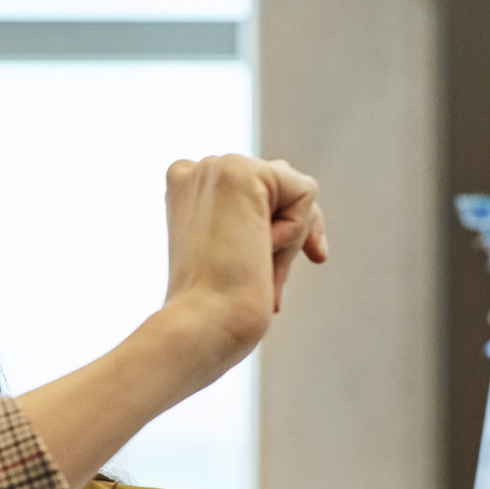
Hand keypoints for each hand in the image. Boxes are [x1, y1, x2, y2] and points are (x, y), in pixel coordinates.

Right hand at [160, 155, 327, 373]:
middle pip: (281, 187)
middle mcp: (197, 169)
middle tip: (266, 275)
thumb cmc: (216, 303)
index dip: (276, 228)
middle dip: (290, 233)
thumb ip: (254, 212)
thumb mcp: (231, 248)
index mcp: (185, 187)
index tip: (264, 264)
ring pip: (294, 191)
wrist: (202, 322)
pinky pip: (304, 194)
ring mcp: (216, 166)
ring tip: (256, 268)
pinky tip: (258, 249)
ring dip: (290, 237)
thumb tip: (302, 191)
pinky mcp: (243, 171)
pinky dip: (296, 231)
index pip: (258, 192)